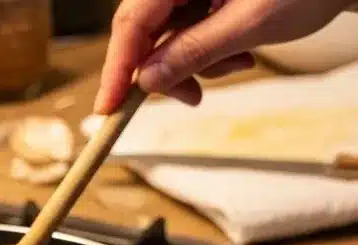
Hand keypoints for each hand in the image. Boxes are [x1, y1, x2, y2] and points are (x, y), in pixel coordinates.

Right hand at [95, 0, 350, 113]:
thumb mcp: (250, 25)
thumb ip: (194, 52)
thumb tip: (147, 82)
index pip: (133, 21)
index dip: (117, 68)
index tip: (107, 109)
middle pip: (144, 28)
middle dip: (164, 70)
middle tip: (192, 100)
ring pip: (167, 34)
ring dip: (193, 62)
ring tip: (238, 65)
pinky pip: (188, 28)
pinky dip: (207, 51)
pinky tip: (239, 54)